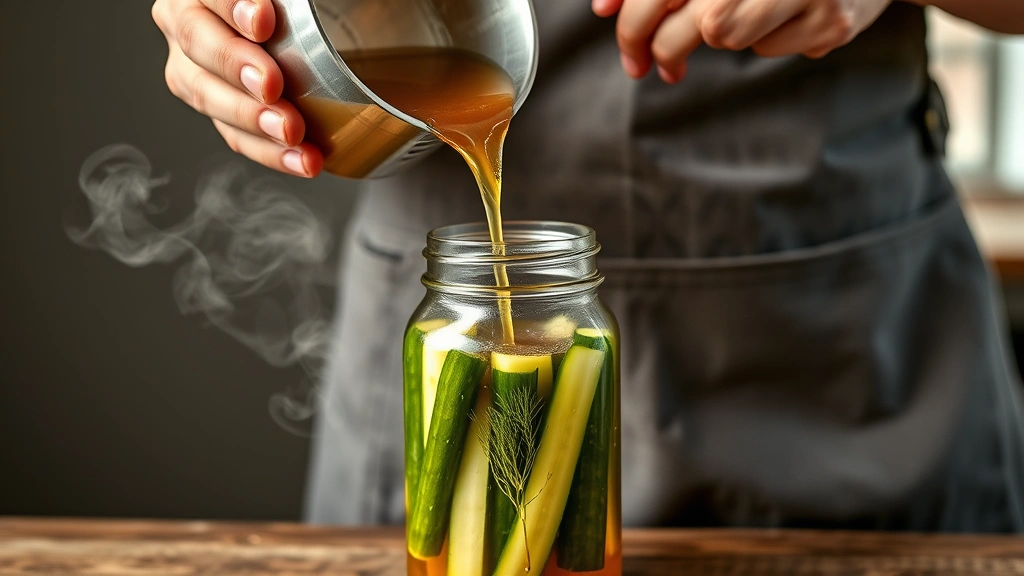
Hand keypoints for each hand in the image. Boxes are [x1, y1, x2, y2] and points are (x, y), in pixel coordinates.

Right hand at [152, 0, 322, 176]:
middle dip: (236, 69)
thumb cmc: (309, 8)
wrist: (315, 42)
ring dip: (253, 121)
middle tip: (273, 87)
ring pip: (207, 96)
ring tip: (292, 133)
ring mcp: (198, 67)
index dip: (231, 5)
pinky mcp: (221, 108)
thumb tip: (342, 0)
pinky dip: (272, 154)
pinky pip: (236, 136)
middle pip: (197, 43)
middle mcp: (190, 19)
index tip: (264, 22)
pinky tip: (304, 161)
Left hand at [593, 0, 892, 82]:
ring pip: (726, 35)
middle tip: (641, 62)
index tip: (607, 20)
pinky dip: (761, 37)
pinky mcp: (829, 22)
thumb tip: (604, 6)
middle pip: (698, 22)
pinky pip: (766, 46)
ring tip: (730, 16)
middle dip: (656, 45)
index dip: (632, 9)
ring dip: (716, 34)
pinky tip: (783, 14)